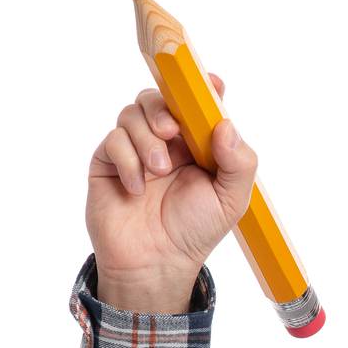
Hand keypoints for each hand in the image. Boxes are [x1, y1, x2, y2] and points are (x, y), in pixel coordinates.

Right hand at [85, 72, 258, 308]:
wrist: (155, 263)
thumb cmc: (194, 232)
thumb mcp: (231, 200)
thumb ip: (239, 163)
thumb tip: (226, 124)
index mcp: (198, 144)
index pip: (198, 104)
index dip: (202, 88)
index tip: (210, 84)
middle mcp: (166, 141)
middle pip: (159, 98)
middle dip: (164, 109)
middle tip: (171, 133)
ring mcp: (135, 149)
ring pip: (133, 114)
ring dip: (146, 139)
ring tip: (158, 172)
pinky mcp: (109, 162)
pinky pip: (113, 140)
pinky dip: (127, 161)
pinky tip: (136, 189)